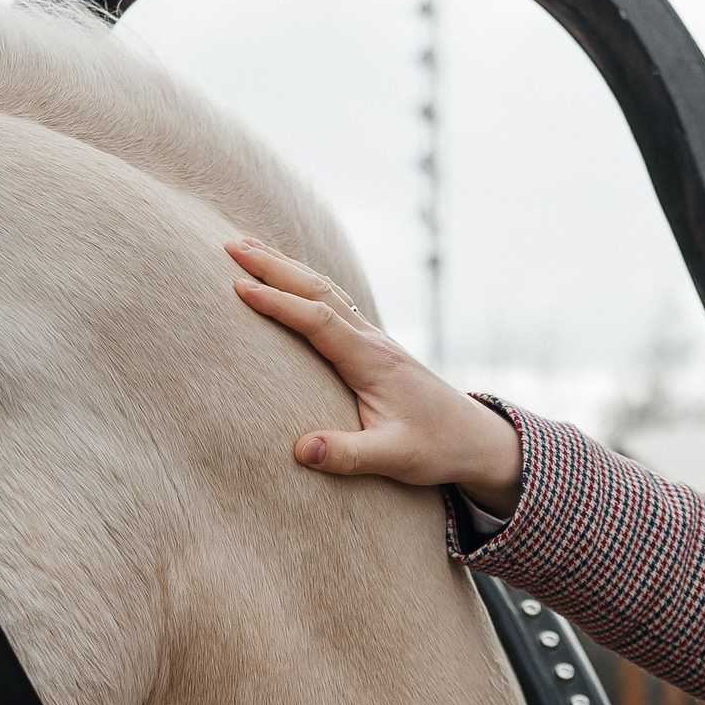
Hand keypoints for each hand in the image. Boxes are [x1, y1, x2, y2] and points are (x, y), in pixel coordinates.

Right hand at [228, 239, 523, 515]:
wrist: (474, 439)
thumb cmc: (436, 448)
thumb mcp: (395, 459)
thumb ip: (349, 455)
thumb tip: (300, 450)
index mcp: (372, 361)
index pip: (318, 320)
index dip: (278, 303)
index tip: (239, 287)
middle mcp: (373, 341)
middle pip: (318, 290)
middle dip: (274, 267)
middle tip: (229, 246)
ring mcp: (374, 340)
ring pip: (326, 290)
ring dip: (286, 267)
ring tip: (247, 248)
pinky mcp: (374, 348)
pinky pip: (334, 303)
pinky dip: (305, 283)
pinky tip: (289, 278)